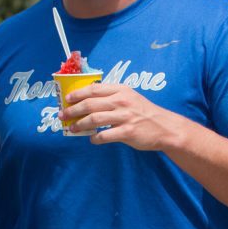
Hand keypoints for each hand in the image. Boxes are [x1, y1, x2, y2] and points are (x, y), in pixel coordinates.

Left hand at [61, 83, 176, 150]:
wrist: (164, 127)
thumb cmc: (143, 112)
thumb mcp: (130, 97)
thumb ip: (112, 97)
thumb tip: (87, 101)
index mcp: (121, 90)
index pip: (94, 89)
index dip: (77, 94)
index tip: (67, 99)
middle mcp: (121, 101)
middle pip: (90, 104)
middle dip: (73, 110)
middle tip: (63, 115)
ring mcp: (124, 117)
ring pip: (94, 119)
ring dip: (80, 124)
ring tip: (72, 128)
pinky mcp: (127, 132)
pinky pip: (104, 135)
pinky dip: (95, 138)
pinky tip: (92, 139)